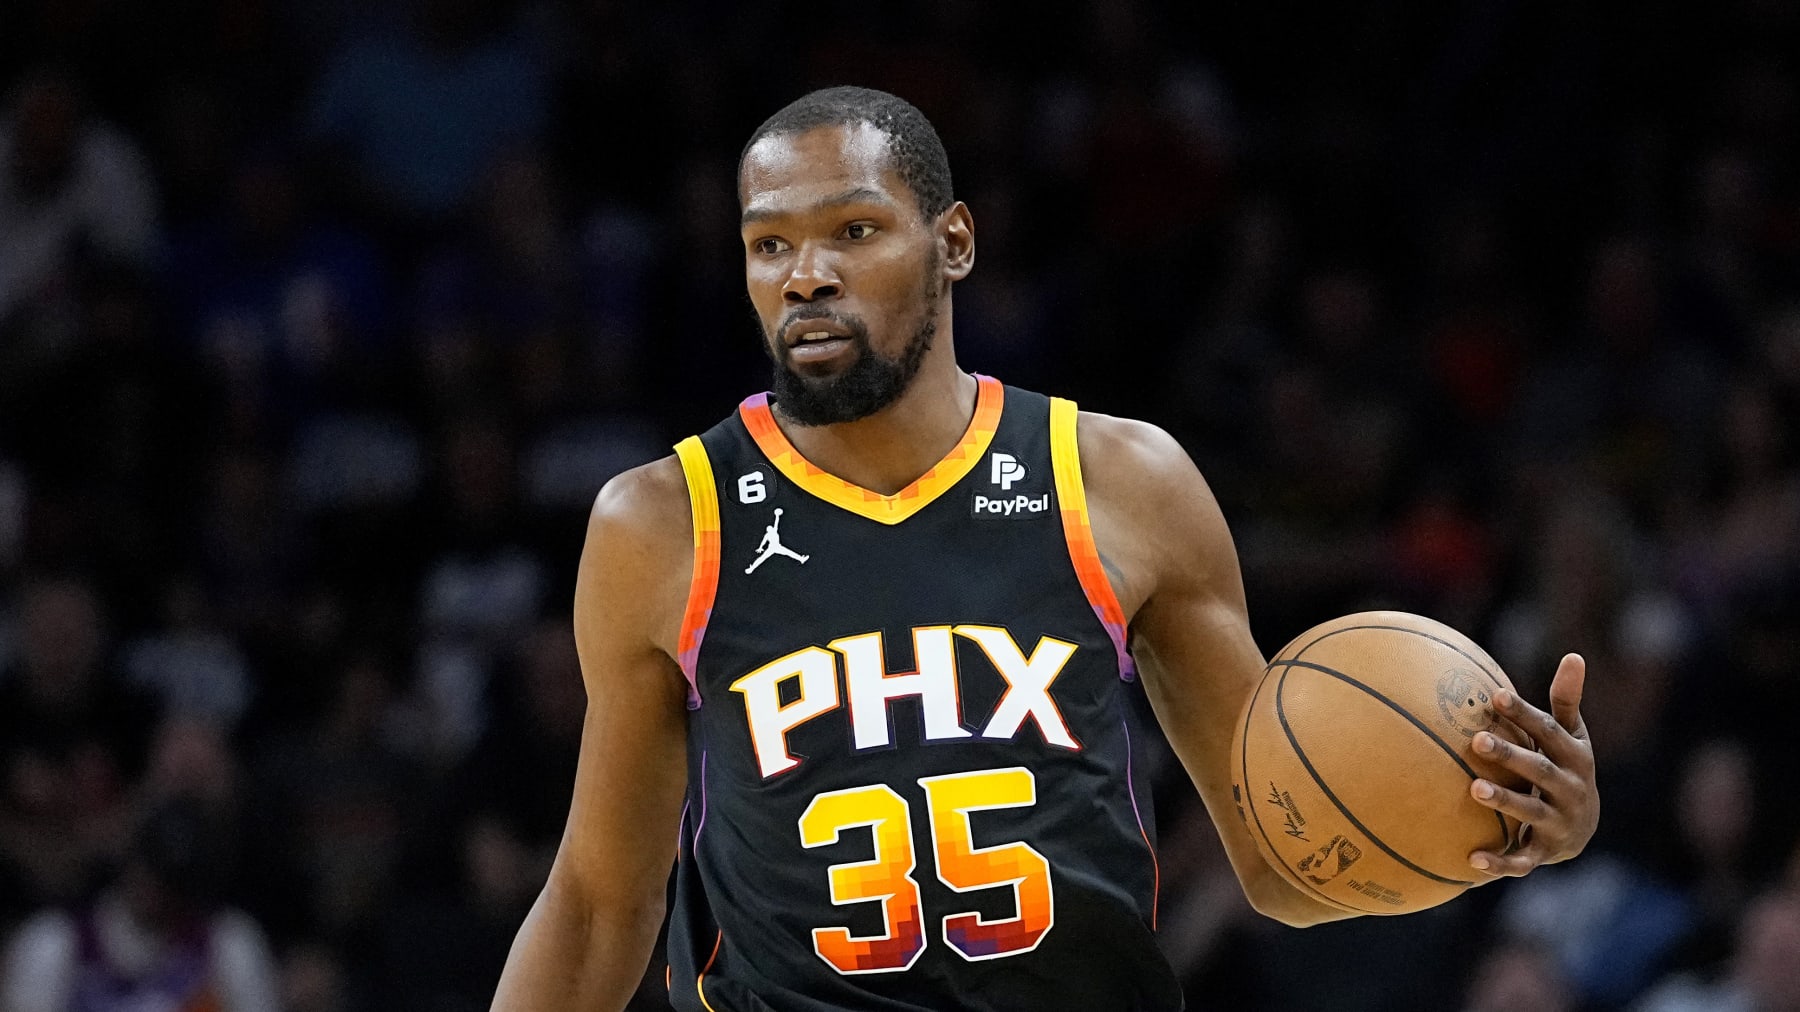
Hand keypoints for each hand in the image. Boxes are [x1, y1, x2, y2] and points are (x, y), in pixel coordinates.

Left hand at [1466, 653, 1598, 877]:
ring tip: (1473, 789)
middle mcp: (1570, 788)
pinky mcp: (1545, 851)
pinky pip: (1521, 859)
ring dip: (1504, 801)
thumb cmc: (1567, 767)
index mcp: (1574, 757)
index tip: (1495, 695)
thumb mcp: (1571, 736)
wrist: (1584, 828)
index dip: (1524, 714)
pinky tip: (1470, 860)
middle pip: (1539, 770)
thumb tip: (1575, 655)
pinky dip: (1498, 863)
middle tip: (1476, 741)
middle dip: (1510, 755)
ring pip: (1530, 811)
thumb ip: (1566, 701)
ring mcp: (1559, 821)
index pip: (1548, 731)